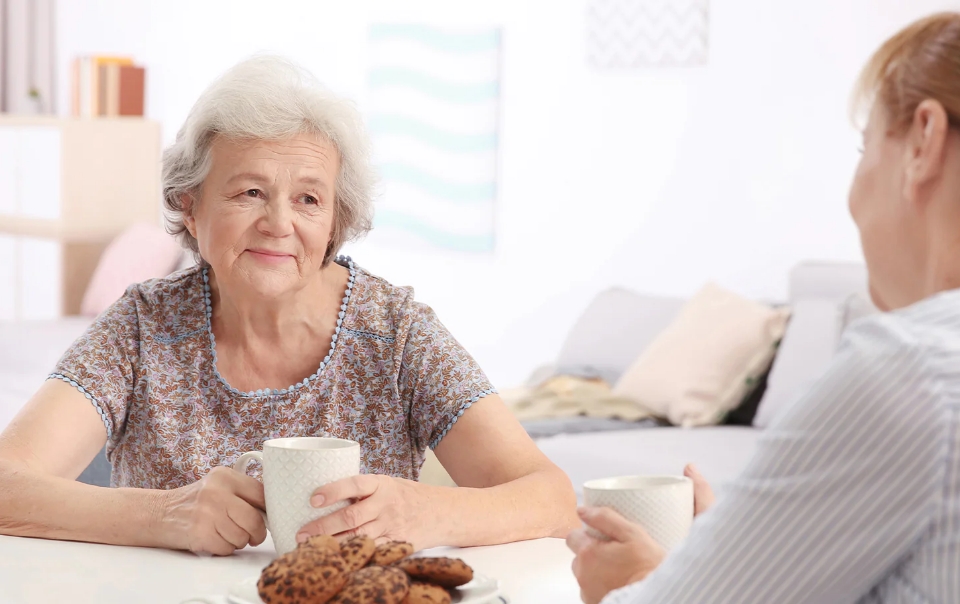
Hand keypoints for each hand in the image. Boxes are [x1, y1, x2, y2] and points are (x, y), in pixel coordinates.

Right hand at [155, 466, 266, 555]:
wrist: (159, 514)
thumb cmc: (196, 503)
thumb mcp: (218, 486)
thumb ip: (243, 493)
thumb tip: (272, 511)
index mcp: (225, 476)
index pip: (261, 494)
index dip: (268, 510)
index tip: (268, 518)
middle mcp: (216, 493)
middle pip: (254, 520)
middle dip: (257, 533)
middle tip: (253, 535)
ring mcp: (207, 514)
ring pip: (242, 537)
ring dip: (239, 542)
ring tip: (226, 534)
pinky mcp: (200, 534)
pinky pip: (227, 549)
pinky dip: (225, 549)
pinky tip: (214, 540)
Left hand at [298, 474, 436, 548]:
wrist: (444, 511)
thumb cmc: (408, 496)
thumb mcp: (388, 484)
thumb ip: (363, 491)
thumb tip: (324, 497)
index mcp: (381, 484)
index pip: (353, 485)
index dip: (332, 491)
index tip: (313, 499)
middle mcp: (386, 504)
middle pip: (351, 517)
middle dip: (323, 526)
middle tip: (301, 533)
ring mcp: (392, 525)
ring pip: (358, 537)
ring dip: (333, 544)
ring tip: (311, 548)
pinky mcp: (396, 543)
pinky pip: (372, 551)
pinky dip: (354, 556)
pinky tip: (338, 559)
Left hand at [564, 464, 714, 603]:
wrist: (659, 598)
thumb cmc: (648, 568)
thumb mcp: (632, 533)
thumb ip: (605, 518)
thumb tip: (582, 510)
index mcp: (588, 554)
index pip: (572, 536)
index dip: (587, 534)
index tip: (602, 537)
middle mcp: (583, 574)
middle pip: (578, 556)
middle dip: (592, 552)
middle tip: (615, 553)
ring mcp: (587, 592)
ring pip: (585, 574)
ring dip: (596, 570)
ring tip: (619, 569)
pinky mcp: (595, 603)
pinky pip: (592, 589)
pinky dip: (602, 585)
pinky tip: (619, 582)